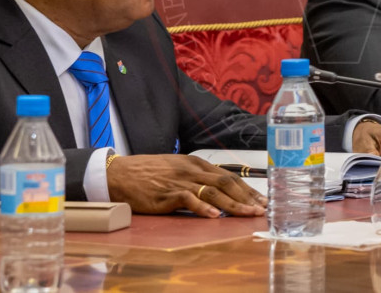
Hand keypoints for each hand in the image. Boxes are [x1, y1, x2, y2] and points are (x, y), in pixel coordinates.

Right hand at [106, 154, 265, 217]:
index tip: (262, 201)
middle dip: (246, 198)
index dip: (247, 189)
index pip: (228, 177)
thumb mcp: (178, 169)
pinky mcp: (165, 194)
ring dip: (232, 204)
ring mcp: (179, 181)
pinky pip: (187, 199)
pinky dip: (202, 208)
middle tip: (261, 210)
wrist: (118, 173)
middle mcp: (191, 170)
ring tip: (247, 214)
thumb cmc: (149, 173)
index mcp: (196, 163)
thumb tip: (220, 191)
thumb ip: (198, 178)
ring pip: (212, 192)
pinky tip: (214, 216)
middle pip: (225, 183)